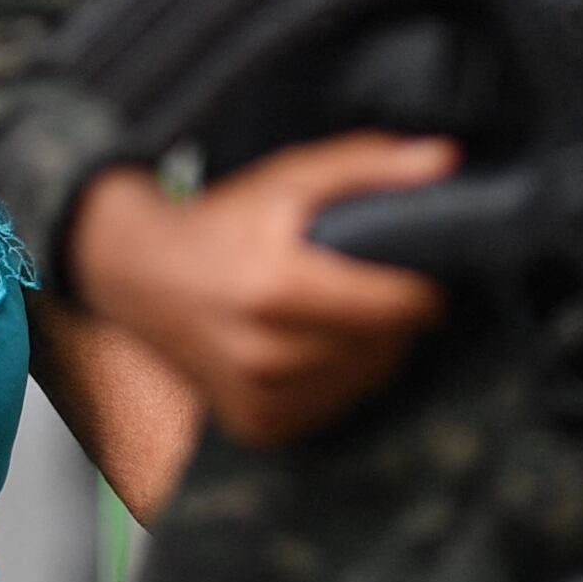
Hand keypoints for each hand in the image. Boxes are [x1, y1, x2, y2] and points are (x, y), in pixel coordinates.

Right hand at [61, 135, 454, 447]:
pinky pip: (333, 407)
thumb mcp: (289, 178)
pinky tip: (312, 347)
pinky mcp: (257, 422)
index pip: (398, 307)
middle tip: (367, 287)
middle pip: (386, 345)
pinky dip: (337, 380)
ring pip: (366, 380)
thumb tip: (444, 159)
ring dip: (370, 350)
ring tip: (338, 314)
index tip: (415, 275)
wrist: (139, 272)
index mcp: (276, 286)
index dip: (421, 289)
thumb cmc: (222, 222)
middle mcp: (264, 349)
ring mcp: (258, 393)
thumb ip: (368, 166)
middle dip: (393, 316)